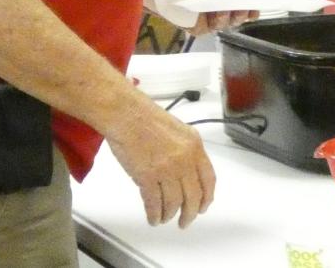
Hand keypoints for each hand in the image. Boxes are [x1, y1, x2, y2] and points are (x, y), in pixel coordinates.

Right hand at [107, 103, 215, 226]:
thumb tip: (188, 173)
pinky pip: (154, 203)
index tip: (203, 206)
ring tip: (165, 219)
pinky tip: (153, 218)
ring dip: (169, 215)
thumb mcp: (178, 130)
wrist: (125, 114)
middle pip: (193, 196)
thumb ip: (186, 151)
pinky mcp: (147, 177)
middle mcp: (184, 160)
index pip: (208, 180)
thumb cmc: (145, 117)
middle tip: (185, 221)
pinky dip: (154, 214)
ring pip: (174, 203)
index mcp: (194, 147)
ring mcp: (166, 170)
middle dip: (190, 213)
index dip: (206, 198)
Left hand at [185, 0, 260, 32]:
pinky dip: (215, 22)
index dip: (253, 8)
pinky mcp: (199, 28)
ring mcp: (211, 21)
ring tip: (224, 9)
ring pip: (227, 23)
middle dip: (243, 13)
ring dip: (230, 17)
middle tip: (243, 7)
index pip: (246, 7)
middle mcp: (222, 11)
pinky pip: (211, 29)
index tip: (256, 6)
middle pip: (239, 17)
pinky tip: (214, 15)